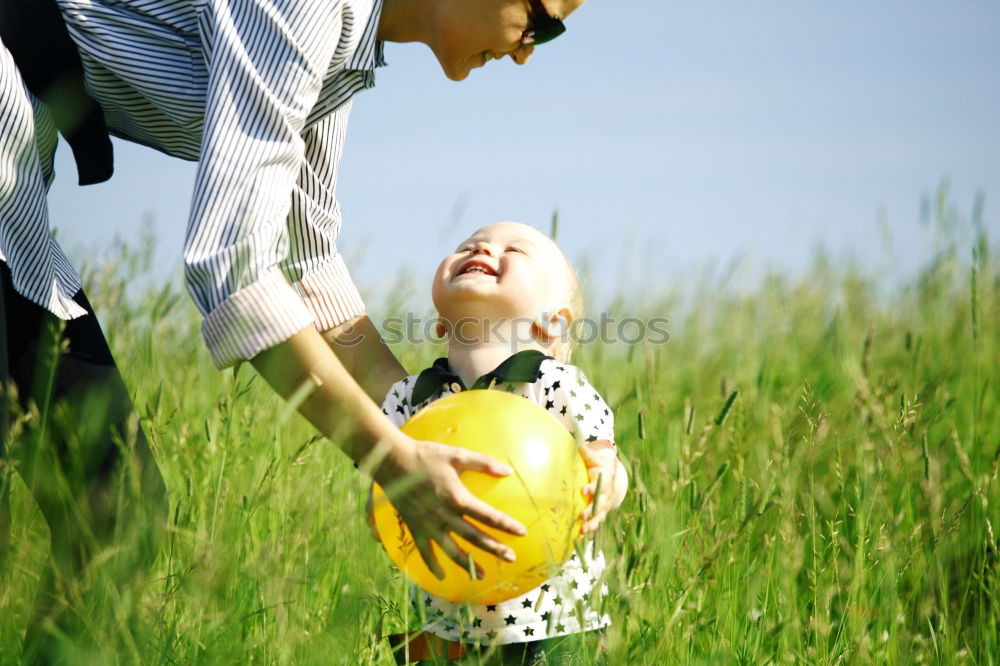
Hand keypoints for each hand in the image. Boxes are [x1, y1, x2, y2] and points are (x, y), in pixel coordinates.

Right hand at [374, 436, 526, 578]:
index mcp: (457, 497)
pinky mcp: (415, 527)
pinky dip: (432, 565)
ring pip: (451, 550)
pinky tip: (442, 576)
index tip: (521, 532)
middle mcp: (444, 515)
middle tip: (511, 558)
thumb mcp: (456, 455)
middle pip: (474, 537)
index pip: (487, 515)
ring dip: (468, 563)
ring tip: (482, 574)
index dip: (506, 524)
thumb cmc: (426, 456)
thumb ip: (483, 463)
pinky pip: (424, 551)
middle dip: (494, 548)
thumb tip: (508, 470)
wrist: (393, 461)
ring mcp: (428, 524)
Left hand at [579, 441, 624, 533]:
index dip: (592, 488)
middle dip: (592, 510)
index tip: (584, 491)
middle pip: (600, 504)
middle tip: (582, 516)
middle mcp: (606, 495)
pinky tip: (579, 541)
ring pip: (599, 517)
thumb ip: (585, 452)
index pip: (599, 485)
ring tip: (583, 531)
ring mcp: (604, 507)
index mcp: (604, 480)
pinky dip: (589, 533)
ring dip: (592, 525)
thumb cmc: (599, 466)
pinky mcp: (600, 515)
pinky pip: (595, 525)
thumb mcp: (594, 458)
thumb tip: (575, 440)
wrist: (614, 480)